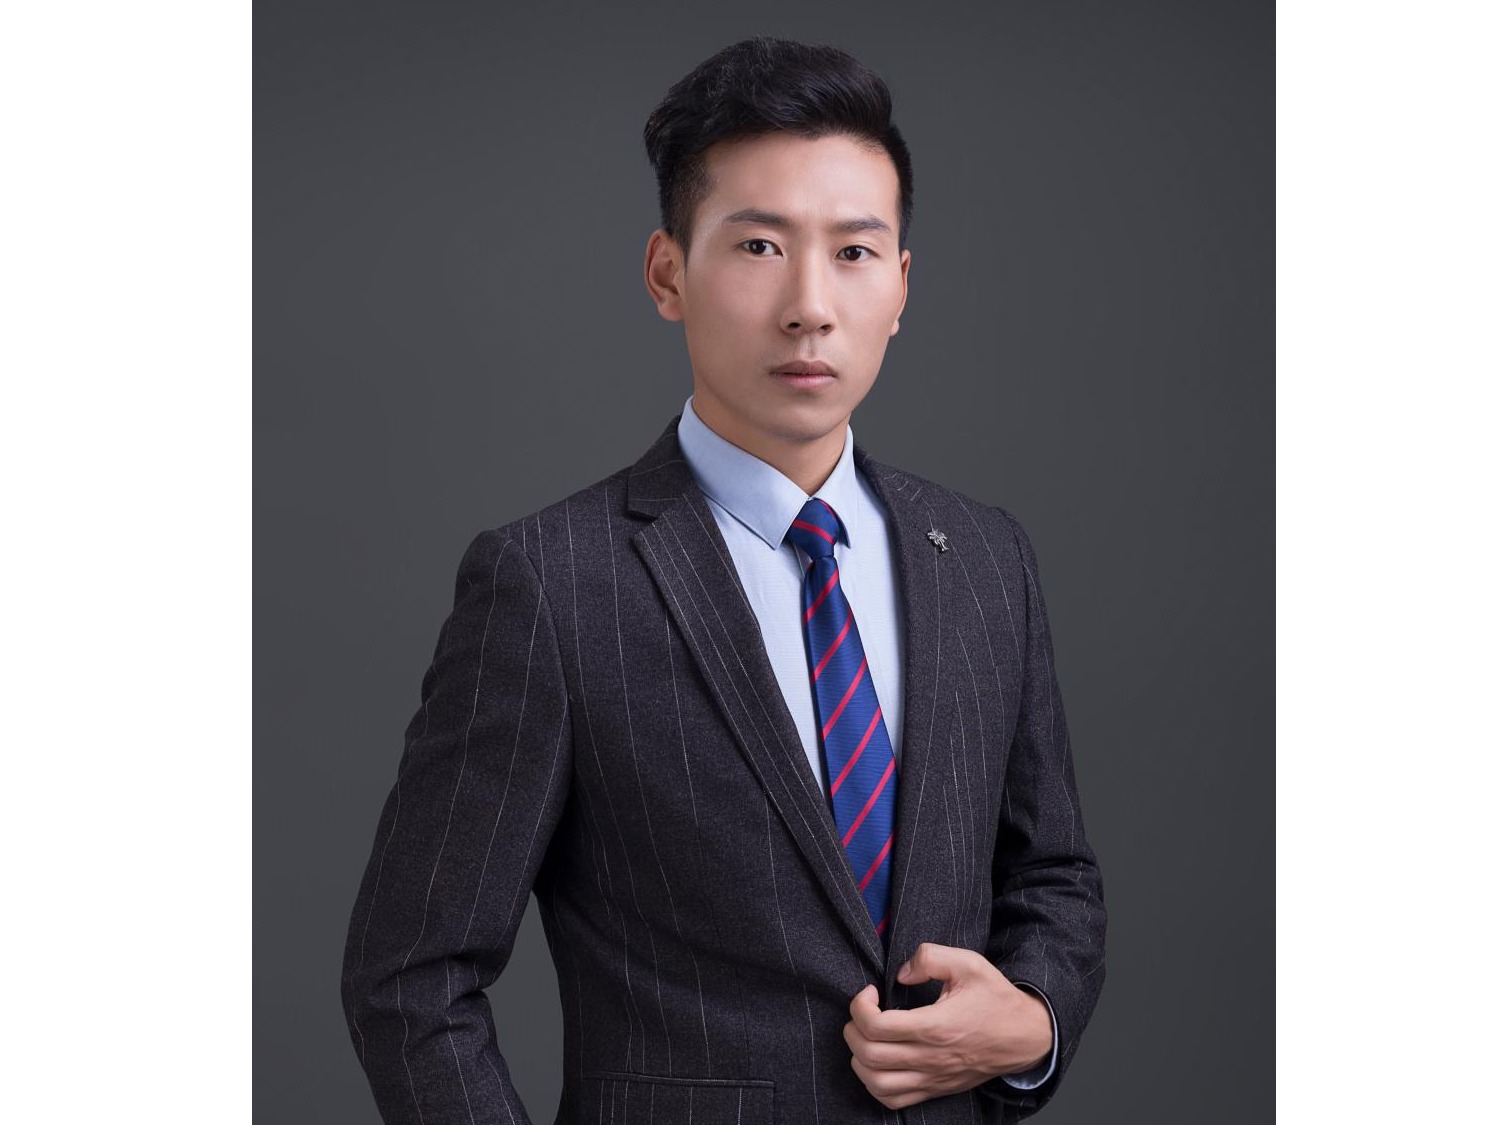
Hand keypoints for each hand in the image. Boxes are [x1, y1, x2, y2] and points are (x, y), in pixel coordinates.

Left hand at [843, 942, 1052, 1109]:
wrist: (1025, 1037)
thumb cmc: (996, 999)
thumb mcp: (969, 963)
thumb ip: (930, 957)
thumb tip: (900, 973)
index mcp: (936, 1026)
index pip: (877, 1026)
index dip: (860, 1005)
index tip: (870, 991)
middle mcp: (930, 1057)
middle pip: (869, 1055)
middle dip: (853, 1029)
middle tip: (863, 1010)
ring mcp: (931, 1078)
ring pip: (876, 1083)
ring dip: (859, 1058)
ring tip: (866, 1036)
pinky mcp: (934, 1089)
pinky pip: (892, 1101)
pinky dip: (874, 1084)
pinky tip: (878, 1062)